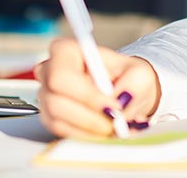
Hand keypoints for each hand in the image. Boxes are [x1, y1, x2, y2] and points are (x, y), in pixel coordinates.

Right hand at [35, 38, 161, 137]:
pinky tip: (105, 132)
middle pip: (55, 101)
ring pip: (57, 120)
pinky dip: (87, 136)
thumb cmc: (128, 76)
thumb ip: (133, 84)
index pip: (62, 75)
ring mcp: (47, 96)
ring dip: (89, 129)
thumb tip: (121, 99)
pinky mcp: (51, 117)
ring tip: (115, 128)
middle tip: (115, 123)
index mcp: (67, 51)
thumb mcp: (139, 73)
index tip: (112, 106)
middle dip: (89, 117)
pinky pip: (61, 133)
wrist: (127, 91)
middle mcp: (50, 71)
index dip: (86, 95)